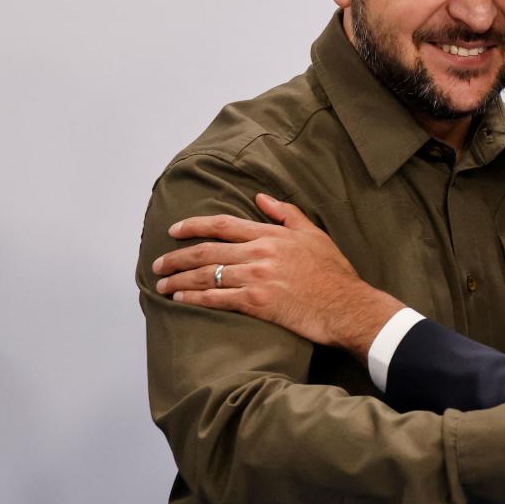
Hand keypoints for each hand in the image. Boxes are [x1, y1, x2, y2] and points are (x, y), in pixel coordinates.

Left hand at [152, 193, 402, 359]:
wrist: (346, 306)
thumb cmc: (334, 273)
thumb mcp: (314, 234)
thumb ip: (286, 214)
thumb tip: (261, 197)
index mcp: (271, 235)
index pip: (223, 225)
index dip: (193, 226)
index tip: (174, 230)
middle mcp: (259, 253)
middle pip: (206, 250)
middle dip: (176, 256)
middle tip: (158, 263)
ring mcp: (256, 278)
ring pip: (205, 275)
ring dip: (178, 279)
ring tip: (161, 284)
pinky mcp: (256, 303)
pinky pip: (215, 299)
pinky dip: (193, 299)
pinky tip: (179, 300)